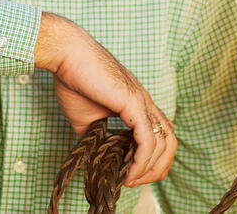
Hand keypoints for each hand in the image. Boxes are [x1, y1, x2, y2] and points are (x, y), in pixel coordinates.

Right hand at [34, 12, 176, 186]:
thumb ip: (97, 137)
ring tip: (130, 180)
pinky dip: (142, 160)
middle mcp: (145, 102)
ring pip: (164, 142)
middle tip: (138, 182)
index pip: (160, 134)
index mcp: (137, 103)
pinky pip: (147, 139)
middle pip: (170, 140)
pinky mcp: (134, 102)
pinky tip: (129, 171)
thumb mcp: (87, 117)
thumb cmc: (75, 78)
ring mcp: (142, 101)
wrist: (66, 54)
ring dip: (150, 168)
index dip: (152, 159)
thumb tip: (97, 159)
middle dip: (159, 167)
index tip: (133, 174)